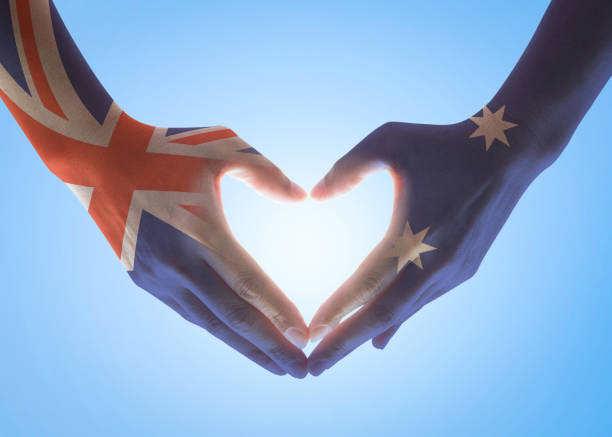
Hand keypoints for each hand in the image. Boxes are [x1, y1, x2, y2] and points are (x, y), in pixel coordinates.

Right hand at [10, 103, 309, 376]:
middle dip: (270, 348)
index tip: (307, 339)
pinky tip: (235, 337)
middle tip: (301, 371)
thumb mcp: (223, 144)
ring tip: (274, 365)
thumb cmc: (165, 147)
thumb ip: (266, 172)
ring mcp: (159, 277)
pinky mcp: (144, 281)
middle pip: (233, 318)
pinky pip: (190, 312)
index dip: (280, 314)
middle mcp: (179, 265)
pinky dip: (217, 328)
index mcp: (202, 232)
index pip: (250, 284)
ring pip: (210, 323)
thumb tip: (303, 198)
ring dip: (244, 346)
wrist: (99, 158)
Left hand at [307, 108, 545, 374]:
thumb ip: (347, 167)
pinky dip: (395, 320)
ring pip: (403, 313)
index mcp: (414, 235)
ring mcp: (452, 273)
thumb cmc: (442, 143)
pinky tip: (379, 338)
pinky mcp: (462, 271)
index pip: (368, 284)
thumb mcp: (388, 139)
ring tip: (336, 353)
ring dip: (368, 334)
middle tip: (314, 369)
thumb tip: (312, 197)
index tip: (311, 333)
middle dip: (347, 343)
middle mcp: (435, 264)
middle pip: (384, 315)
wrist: (506, 154)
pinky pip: (420, 303)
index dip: (338, 310)